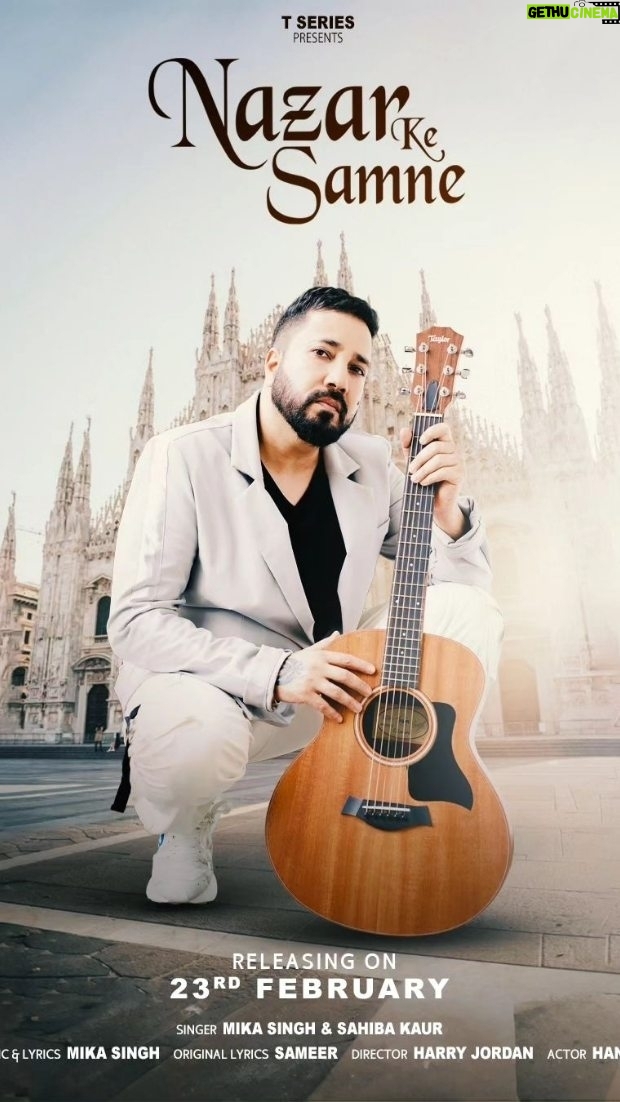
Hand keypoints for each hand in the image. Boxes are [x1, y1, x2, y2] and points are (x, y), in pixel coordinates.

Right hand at [274, 632, 374, 722]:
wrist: (274, 673)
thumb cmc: (294, 663)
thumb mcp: (310, 651)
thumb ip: (325, 643)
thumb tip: (337, 633)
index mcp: (322, 656)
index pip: (346, 659)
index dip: (361, 664)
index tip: (373, 670)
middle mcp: (319, 667)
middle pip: (345, 676)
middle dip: (359, 685)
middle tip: (369, 693)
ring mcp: (312, 681)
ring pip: (336, 692)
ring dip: (349, 702)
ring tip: (359, 708)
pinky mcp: (305, 694)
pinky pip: (322, 705)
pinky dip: (332, 713)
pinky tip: (339, 718)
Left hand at [399, 422, 467, 539]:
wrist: (436, 501)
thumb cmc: (425, 477)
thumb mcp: (414, 460)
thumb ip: (408, 446)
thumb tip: (404, 430)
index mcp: (444, 443)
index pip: (443, 428)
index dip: (432, 431)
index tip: (420, 441)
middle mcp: (454, 450)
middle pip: (436, 447)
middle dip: (419, 459)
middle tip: (410, 470)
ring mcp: (459, 462)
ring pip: (438, 460)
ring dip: (423, 470)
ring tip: (414, 479)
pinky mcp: (459, 474)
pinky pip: (443, 472)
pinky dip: (429, 477)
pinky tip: (422, 483)